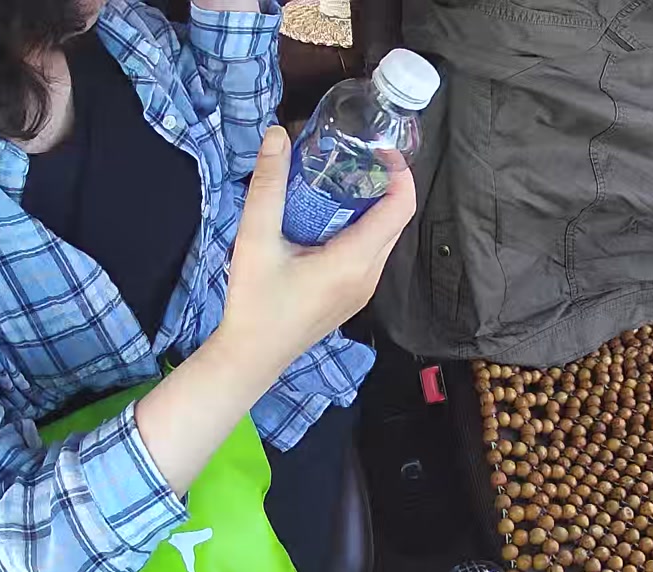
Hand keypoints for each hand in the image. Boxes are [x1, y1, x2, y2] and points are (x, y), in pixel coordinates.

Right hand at [215, 126, 415, 368]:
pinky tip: (327, 219)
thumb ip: (268, 184)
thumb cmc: (254, 303)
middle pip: (395, 219)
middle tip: (351, 158)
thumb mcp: (255, 238)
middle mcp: (369, 276)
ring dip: (369, 207)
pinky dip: (359, 229)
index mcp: (355, 260)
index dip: (399, 172)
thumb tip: (277, 135)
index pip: (401, 207)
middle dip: (381, 184)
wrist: (251, 356)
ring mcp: (364, 290)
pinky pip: (370, 254)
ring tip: (338, 182)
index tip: (378, 149)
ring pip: (383, 237)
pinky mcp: (353, 296)